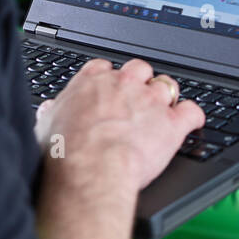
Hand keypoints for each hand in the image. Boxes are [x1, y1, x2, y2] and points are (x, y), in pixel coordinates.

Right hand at [34, 57, 204, 191]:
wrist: (90, 170)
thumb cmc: (65, 152)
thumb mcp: (45, 128)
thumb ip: (52, 113)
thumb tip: (49, 110)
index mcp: (93, 82)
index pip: (105, 67)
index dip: (110, 79)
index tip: (110, 90)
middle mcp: (124, 84)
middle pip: (140, 69)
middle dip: (141, 82)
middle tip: (137, 101)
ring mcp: (150, 101)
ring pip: (167, 86)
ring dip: (167, 98)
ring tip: (164, 112)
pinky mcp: (171, 123)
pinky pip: (192, 111)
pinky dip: (193, 117)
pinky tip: (192, 122)